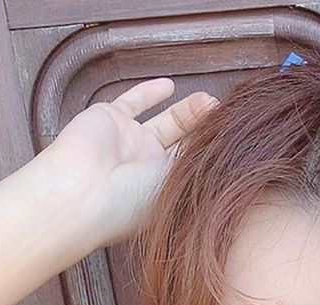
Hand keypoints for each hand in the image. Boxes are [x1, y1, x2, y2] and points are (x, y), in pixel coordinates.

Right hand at [37, 77, 218, 247]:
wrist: (81, 192)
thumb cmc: (129, 204)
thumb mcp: (175, 188)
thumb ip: (199, 166)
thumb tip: (228, 153)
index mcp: (165, 196)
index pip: (195, 171)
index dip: (214, 156)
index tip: (237, 142)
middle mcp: (148, 171)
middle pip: (185, 145)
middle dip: (206, 131)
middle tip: (227, 117)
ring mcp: (130, 145)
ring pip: (166, 123)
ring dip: (189, 112)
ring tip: (209, 102)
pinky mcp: (111, 119)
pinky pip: (133, 102)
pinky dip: (150, 93)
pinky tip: (170, 85)